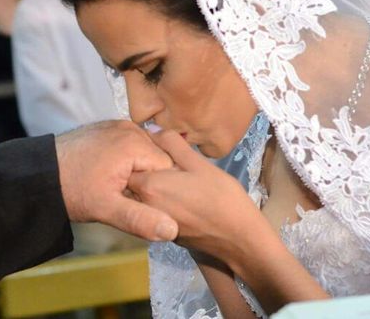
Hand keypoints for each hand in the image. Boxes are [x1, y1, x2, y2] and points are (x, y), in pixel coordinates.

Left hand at [55, 120, 177, 241]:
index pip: (170, 169)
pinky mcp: (108, 128)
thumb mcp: (106, 209)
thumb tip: (172, 230)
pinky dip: (128, 160)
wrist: (40, 174)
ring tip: (117, 186)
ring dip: (139, 170)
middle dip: (149, 180)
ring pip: (146, 153)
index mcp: (135, 143)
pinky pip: (131, 145)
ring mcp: (118, 125)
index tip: (138, 201)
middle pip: (159, 158)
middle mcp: (130, 128)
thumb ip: (140, 219)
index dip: (159, 190)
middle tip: (125, 195)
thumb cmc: (71, 190)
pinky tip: (110, 175)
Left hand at [128, 130, 258, 257]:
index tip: (155, 149)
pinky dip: (163, 202)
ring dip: (154, 187)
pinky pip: (156, 211)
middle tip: (168, 163)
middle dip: (144, 171)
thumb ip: (172, 144)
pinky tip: (182, 196)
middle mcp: (145, 205)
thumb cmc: (221, 196)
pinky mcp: (167, 233)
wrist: (239, 239)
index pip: (129, 164)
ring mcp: (155, 221)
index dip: (139, 155)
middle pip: (134, 182)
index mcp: (150, 185)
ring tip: (177, 179)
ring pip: (145, 198)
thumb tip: (151, 129)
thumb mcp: (199, 164)